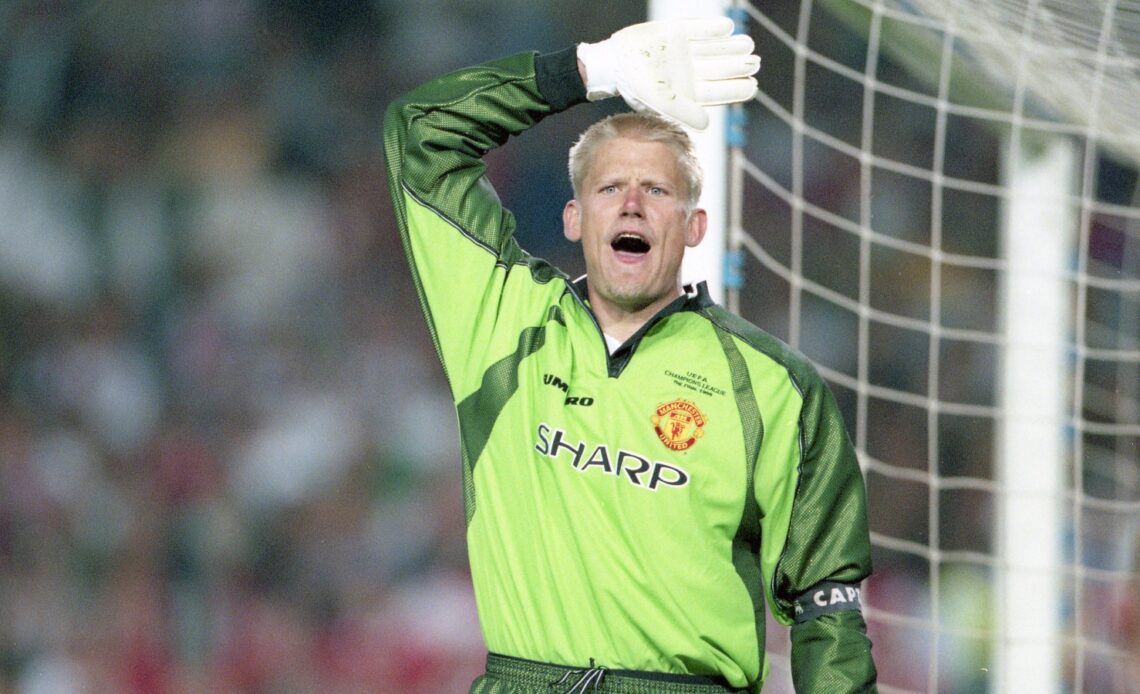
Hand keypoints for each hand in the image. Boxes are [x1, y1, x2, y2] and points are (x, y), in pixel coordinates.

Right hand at [577, 17, 759, 129]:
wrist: (614, 63)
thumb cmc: (636, 87)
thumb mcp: (660, 103)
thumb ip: (684, 111)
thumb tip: (707, 124)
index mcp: (692, 91)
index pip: (721, 91)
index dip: (738, 88)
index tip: (752, 85)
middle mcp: (693, 71)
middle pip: (723, 68)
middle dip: (740, 65)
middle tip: (755, 62)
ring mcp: (687, 50)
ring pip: (716, 48)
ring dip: (732, 46)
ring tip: (746, 44)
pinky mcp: (678, 31)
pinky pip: (701, 29)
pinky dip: (713, 28)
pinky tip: (726, 28)